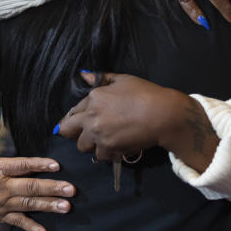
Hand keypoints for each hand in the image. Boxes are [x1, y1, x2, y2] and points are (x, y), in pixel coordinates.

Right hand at [0, 108, 74, 230]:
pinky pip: (18, 222)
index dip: (39, 165)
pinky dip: (31, 228)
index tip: (56, 165)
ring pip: (28, 205)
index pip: (22, 165)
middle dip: (52, 189)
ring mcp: (2, 203)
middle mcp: (1, 187)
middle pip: (30, 187)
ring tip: (66, 207)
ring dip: (48, 206)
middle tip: (72, 190)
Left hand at [59, 71, 218, 171]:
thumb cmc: (145, 93)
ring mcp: (98, 134)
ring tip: (105, 140)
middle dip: (73, 133)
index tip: (79, 122)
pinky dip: (107, 153)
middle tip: (86, 133)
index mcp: (93, 98)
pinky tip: (117, 146)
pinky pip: (100, 156)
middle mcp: (91, 117)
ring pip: (83, 146)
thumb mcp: (123, 79)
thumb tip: (82, 75)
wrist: (163, 115)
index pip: (72, 111)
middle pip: (67, 131)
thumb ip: (101, 78)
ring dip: (91, 144)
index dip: (75, 117)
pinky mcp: (109, 149)